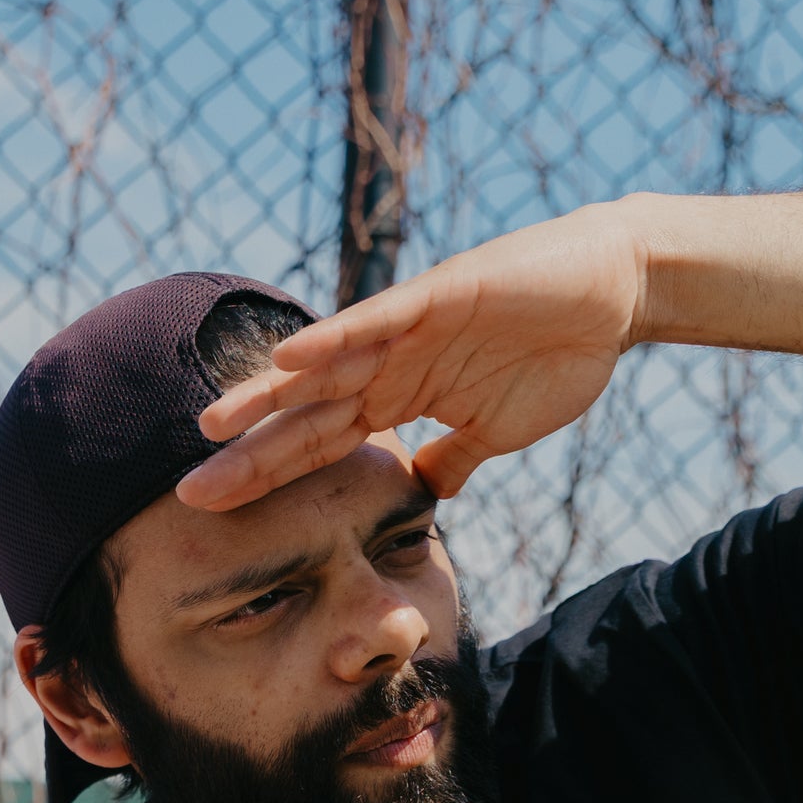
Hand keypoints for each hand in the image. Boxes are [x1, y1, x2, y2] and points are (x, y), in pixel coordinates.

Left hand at [179, 202, 649, 512]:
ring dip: (269, 396)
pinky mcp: (437, 295)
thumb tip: (428, 490)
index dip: (265, 474)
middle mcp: (388, 364)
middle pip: (305, 416)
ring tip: (214, 422)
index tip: (213, 509)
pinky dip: (333, 340)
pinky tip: (288, 360)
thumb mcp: (495, 432)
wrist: (613, 294)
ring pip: (323, 367)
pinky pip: (375, 321)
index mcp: (397, 397)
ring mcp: (407, 329)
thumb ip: (454, 457)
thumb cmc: (556, 356)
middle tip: (189, 489)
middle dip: (249, 453)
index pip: (317, 444)